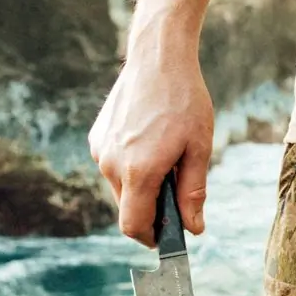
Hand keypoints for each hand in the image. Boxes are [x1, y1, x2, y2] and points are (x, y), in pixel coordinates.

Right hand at [89, 29, 213, 242]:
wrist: (157, 57)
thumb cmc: (184, 100)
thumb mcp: (199, 148)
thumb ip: (192, 192)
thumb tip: (193, 229)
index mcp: (138, 171)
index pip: (133, 226)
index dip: (151, 238)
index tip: (168, 236)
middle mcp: (111, 164)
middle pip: (128, 209)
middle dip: (151, 210)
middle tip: (178, 190)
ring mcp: (100, 150)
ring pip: (120, 188)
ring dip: (141, 186)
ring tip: (166, 158)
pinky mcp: (97, 138)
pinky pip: (113, 166)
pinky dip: (130, 167)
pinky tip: (150, 142)